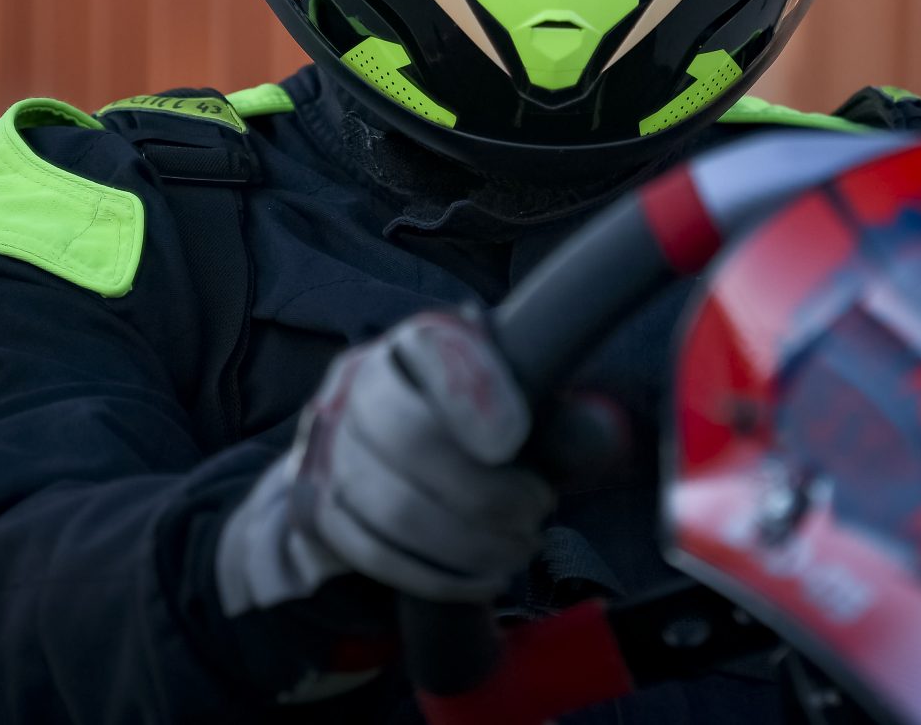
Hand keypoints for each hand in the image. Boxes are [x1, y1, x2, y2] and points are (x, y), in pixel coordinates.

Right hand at [215, 309, 554, 612]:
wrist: (378, 458)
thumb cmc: (473, 425)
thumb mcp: (516, 400)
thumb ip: (555, 415)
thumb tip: (602, 442)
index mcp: (413, 343)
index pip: (433, 350)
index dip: (472, 391)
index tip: (514, 437)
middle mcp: (358, 386)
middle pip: (409, 439)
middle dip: (484, 491)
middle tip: (538, 508)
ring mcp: (328, 451)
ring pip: (391, 508)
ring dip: (468, 543)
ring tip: (520, 546)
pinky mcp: (318, 511)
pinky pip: (376, 555)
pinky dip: (438, 576)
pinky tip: (484, 577)